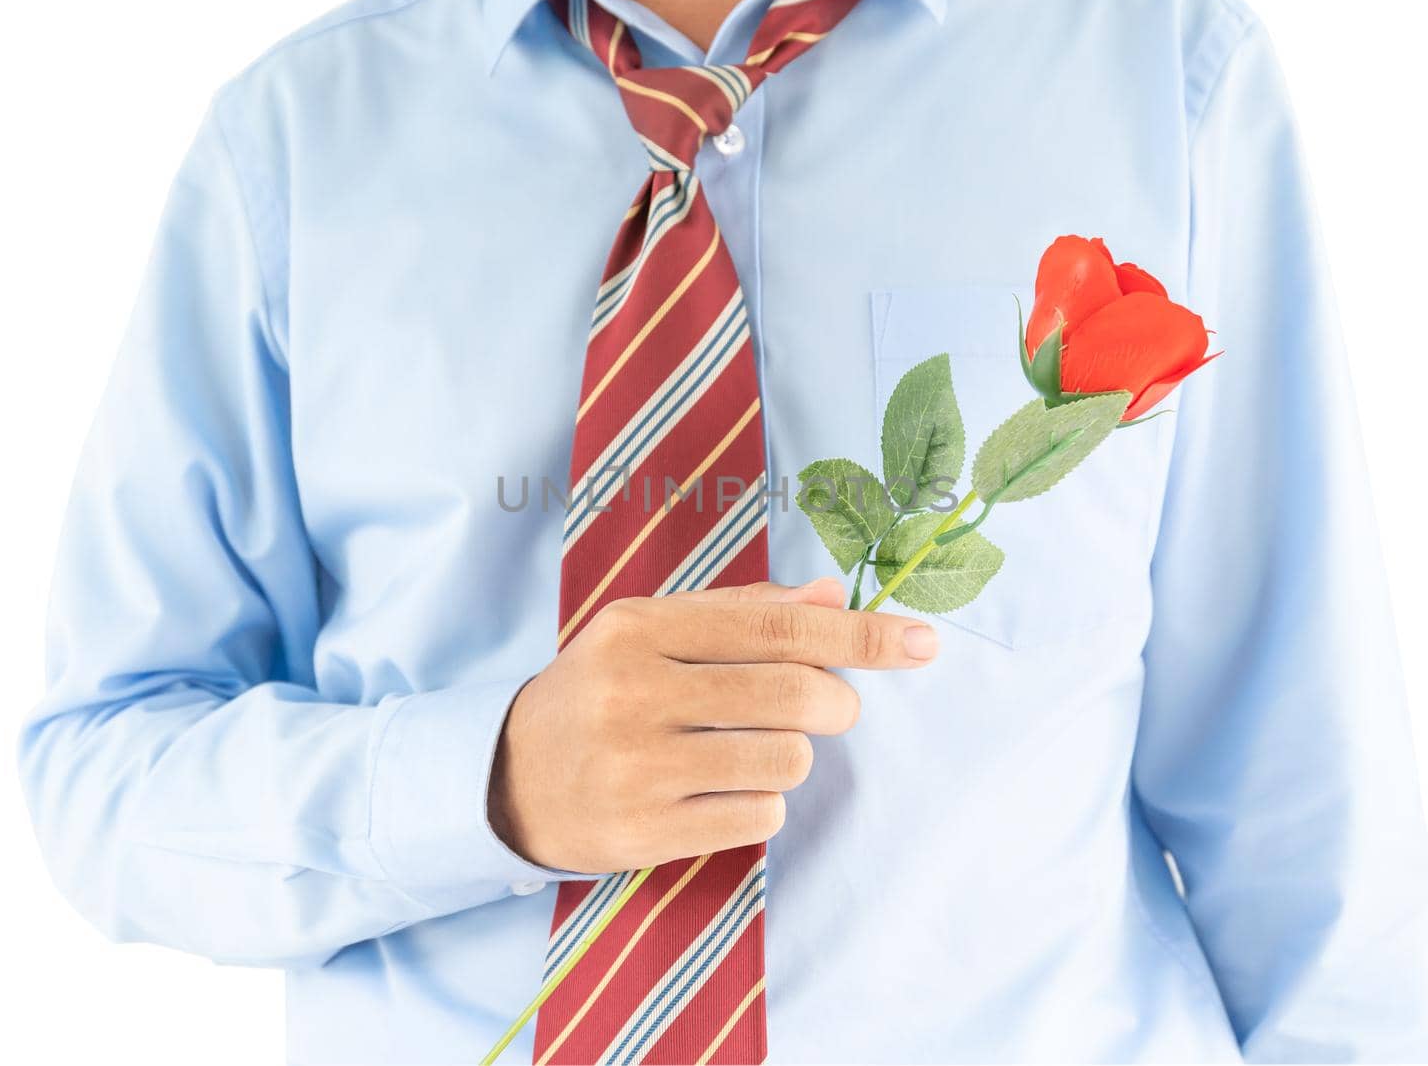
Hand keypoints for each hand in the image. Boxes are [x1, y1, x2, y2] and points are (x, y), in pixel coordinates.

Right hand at [488, 578, 937, 872]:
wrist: (506, 778)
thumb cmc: (598, 692)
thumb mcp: (649, 632)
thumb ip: (741, 610)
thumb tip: (832, 595)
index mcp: (638, 627)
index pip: (776, 627)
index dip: (859, 636)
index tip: (921, 643)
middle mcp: (633, 692)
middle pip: (793, 694)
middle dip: (836, 703)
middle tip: (831, 708)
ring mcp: (636, 767)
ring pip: (785, 760)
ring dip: (793, 757)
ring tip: (754, 750)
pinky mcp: (642, 832)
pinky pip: (758, 816)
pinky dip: (762, 803)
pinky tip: (720, 791)